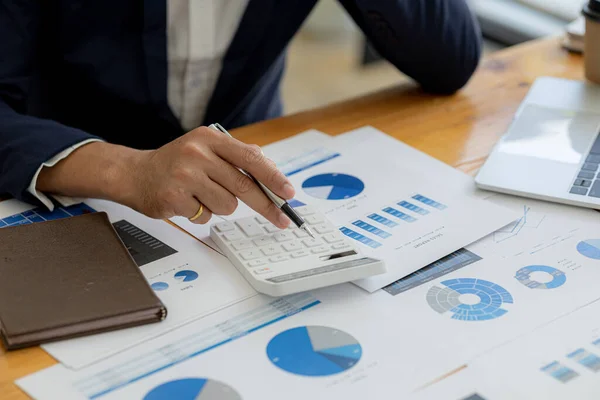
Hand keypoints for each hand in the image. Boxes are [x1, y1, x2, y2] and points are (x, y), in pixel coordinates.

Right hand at [126, 126, 294, 226]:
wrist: (135, 174)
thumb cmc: (176, 163)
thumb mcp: (205, 148)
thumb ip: (237, 156)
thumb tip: (271, 168)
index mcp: (209, 138)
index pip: (250, 158)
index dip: (274, 177)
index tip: (289, 193)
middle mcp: (197, 154)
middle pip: (244, 186)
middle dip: (266, 205)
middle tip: (281, 218)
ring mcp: (184, 176)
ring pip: (227, 205)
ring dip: (222, 206)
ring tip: (203, 195)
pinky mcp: (173, 198)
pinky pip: (206, 216)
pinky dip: (202, 213)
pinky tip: (188, 202)